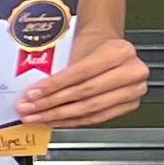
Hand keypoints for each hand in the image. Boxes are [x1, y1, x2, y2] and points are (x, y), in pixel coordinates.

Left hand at [19, 31, 147, 128]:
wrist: (107, 43)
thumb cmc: (91, 43)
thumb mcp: (76, 46)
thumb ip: (60, 68)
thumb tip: (32, 91)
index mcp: (120, 51)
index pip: (82, 72)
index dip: (55, 85)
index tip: (32, 93)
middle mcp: (132, 71)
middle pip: (85, 93)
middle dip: (52, 103)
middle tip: (29, 108)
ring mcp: (134, 90)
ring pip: (90, 108)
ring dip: (59, 116)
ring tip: (36, 117)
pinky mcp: (130, 105)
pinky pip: (97, 117)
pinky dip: (72, 121)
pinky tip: (53, 121)